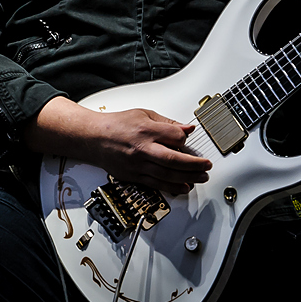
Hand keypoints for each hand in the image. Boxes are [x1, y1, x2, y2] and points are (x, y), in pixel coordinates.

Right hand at [23, 97, 211, 195]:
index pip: (174, 136)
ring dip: (187, 177)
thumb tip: (187, 128)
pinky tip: (183, 187)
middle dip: (194, 164)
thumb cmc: (116, 124)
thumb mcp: (143, 114)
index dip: (186, 137)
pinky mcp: (133, 176)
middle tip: (207, 166)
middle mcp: (142, 148)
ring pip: (167, 175)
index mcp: (146, 129)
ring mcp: (137, 165)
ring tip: (201, 178)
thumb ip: (166, 122)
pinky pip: (156, 184)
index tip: (191, 137)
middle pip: (173, 159)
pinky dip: (171, 187)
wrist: (93, 138)